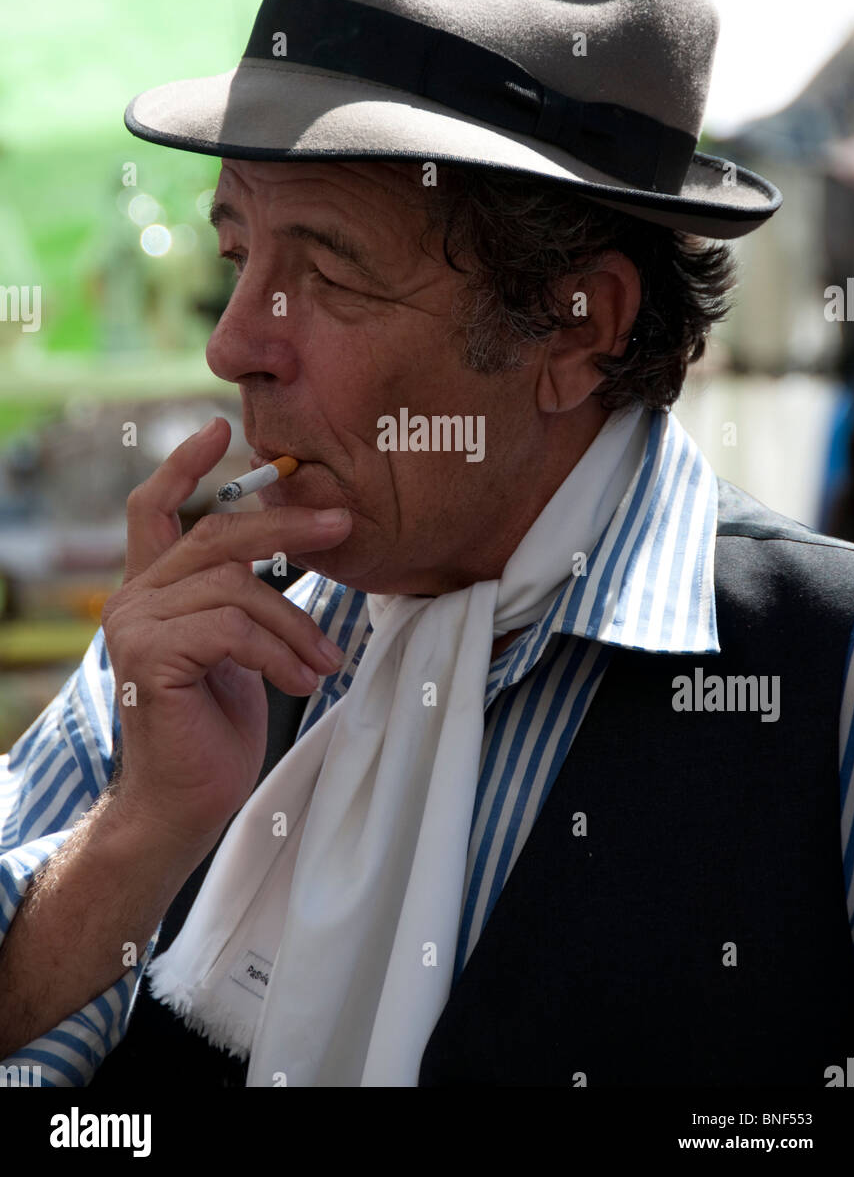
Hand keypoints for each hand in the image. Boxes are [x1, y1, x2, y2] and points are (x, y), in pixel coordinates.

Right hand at [101, 417, 351, 849]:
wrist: (184, 803)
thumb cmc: (216, 728)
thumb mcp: (236, 647)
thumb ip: (242, 596)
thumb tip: (301, 538)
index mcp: (153, 591)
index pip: (152, 509)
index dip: (182, 465)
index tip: (219, 426)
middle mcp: (133, 598)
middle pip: (217, 535)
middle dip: (288, 526)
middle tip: (345, 525)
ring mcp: (136, 624)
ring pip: (236, 586)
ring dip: (295, 623)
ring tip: (326, 661)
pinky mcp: (150, 655)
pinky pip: (233, 628)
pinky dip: (279, 652)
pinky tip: (301, 680)